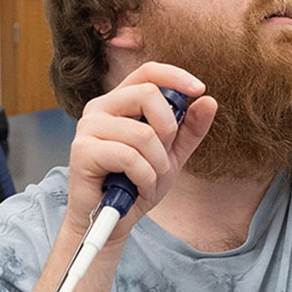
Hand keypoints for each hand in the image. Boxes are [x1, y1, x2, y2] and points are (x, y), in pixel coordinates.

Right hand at [64, 63, 215, 240]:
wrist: (111, 219)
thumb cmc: (137, 182)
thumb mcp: (172, 154)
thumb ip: (190, 128)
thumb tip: (209, 101)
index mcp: (121, 102)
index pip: (148, 71)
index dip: (176, 76)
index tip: (200, 89)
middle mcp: (101, 107)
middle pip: (148, 94)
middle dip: (168, 129)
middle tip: (163, 156)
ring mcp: (88, 127)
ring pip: (144, 133)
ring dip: (157, 164)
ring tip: (149, 179)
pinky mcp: (82, 150)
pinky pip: (130, 157)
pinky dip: (144, 177)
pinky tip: (137, 187)